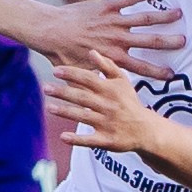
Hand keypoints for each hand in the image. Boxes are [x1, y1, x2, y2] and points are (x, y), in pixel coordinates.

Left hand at [26, 0, 180, 79]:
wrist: (50, 30)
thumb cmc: (62, 53)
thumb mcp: (81, 73)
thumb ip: (94, 82)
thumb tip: (99, 99)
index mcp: (113, 58)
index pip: (140, 67)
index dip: (157, 72)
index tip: (172, 75)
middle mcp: (117, 40)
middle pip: (148, 42)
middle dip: (168, 42)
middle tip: (184, 41)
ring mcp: (113, 22)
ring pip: (143, 18)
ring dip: (162, 16)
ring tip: (178, 14)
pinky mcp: (107, 6)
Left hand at [44, 52, 162, 154]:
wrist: (145, 129)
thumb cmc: (129, 102)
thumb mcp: (122, 82)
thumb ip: (107, 66)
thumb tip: (91, 51)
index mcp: (110, 90)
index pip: (88, 79)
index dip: (72, 74)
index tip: (55, 70)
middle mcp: (108, 105)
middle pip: (82, 97)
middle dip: (63, 92)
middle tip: (45, 87)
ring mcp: (107, 123)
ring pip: (83, 116)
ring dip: (65, 112)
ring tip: (49, 107)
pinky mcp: (106, 140)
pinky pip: (89, 140)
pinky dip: (77, 139)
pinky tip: (63, 136)